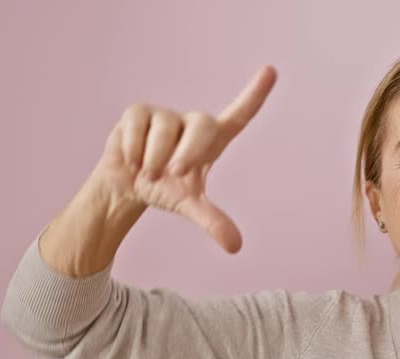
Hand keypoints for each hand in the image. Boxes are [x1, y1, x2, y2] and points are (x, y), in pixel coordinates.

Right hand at [87, 65, 277, 252]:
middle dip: (188, 153)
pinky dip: (133, 150)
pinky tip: (131, 160)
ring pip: (164, 130)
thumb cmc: (167, 189)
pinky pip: (138, 125)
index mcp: (213, 141)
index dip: (255, 93)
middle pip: (202, 125)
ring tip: (148, 170)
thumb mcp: (190, 206)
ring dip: (154, 159)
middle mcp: (192, 123)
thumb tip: (235, 246)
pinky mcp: (139, 112)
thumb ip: (213, 221)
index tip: (271, 71)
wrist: (128, 186)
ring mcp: (166, 115)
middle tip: (174, 174)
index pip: (239, 114)